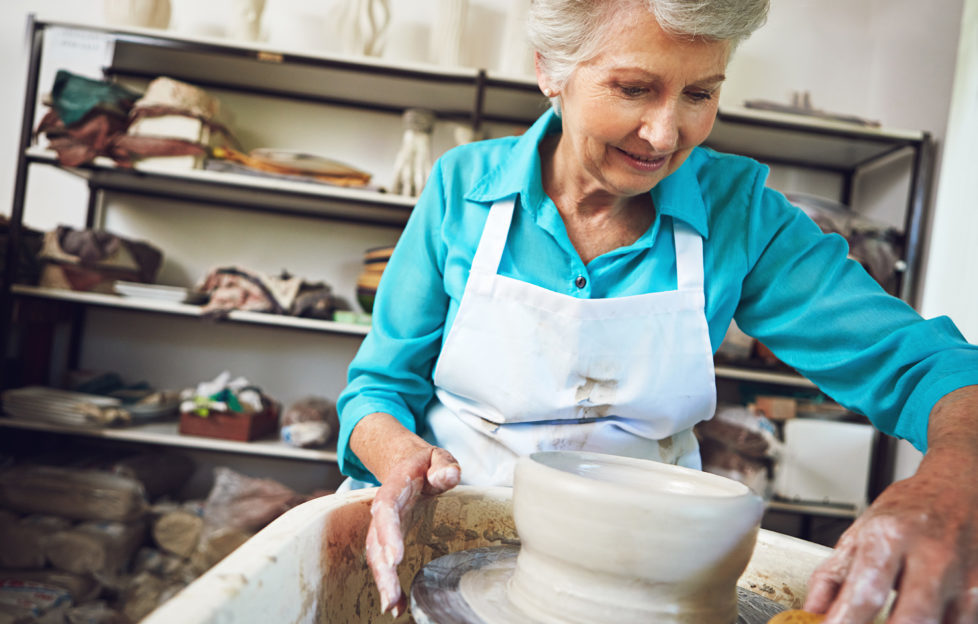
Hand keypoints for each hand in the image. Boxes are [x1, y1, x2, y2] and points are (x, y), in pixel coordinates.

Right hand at [365, 445, 460, 617]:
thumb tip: (447, 476)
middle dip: (382, 569)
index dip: (388, 533)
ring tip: (392, 607)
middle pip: (376, 540)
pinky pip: (385, 562)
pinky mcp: (390, 539)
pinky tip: (398, 605)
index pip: (387, 509)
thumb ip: (444, 466)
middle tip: (390, 597)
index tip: (395, 557)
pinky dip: (389, 583)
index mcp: (394, 487)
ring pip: (376, 555)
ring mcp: (384, 526)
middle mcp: (384, 510)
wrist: (408, 464)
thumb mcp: (438, 457)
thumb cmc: (426, 464)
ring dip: (383, 582)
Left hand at [803, 444, 977, 622]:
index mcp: (889, 536)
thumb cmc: (906, 511)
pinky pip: (962, 623)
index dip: (844, 623)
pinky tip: (917, 619)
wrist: (955, 489)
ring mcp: (962, 576)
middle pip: (911, 619)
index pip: (865, 593)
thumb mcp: (859, 534)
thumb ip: (831, 576)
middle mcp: (930, 555)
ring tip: (889, 620)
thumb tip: (811, 612)